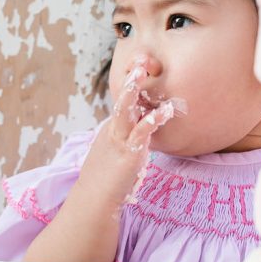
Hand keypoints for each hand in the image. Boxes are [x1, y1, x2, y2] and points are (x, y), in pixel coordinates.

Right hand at [78, 61, 176, 205]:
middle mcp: (113, 130)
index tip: (140, 68)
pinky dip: (154, 119)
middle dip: (130, 79)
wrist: (94, 201)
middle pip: (121, 99)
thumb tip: (139, 138)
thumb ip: (126, 144)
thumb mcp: (115, 156)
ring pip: (125, 109)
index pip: (124, 103)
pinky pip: (142, 132)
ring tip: (143, 71)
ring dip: (133, 89)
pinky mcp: (129, 152)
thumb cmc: (106, 182)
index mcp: (111, 130)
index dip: (132, 86)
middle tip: (140, 60)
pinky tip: (166, 110)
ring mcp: (119, 140)